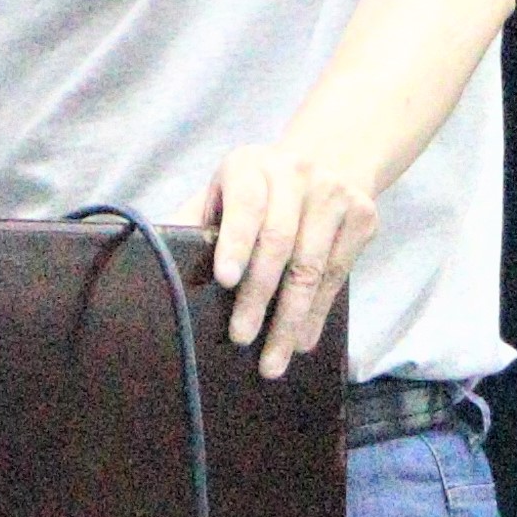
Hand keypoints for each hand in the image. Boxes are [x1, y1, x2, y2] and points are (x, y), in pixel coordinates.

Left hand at [202, 141, 377, 378]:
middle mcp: (295, 174)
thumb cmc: (258, 188)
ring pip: (312, 266)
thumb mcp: (224, 190)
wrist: (331, 158)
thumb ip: (194, 220)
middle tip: (241, 338)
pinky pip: (338, 275)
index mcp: (251, 166)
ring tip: (273, 359)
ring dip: (291, 319)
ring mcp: (334, 195)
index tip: (225, 280)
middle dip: (259, 296)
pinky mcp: (362, 218)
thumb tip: (154, 260)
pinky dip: (318, 314)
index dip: (235, 242)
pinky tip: (301, 340)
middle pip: (279, 243)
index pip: (245, 206)